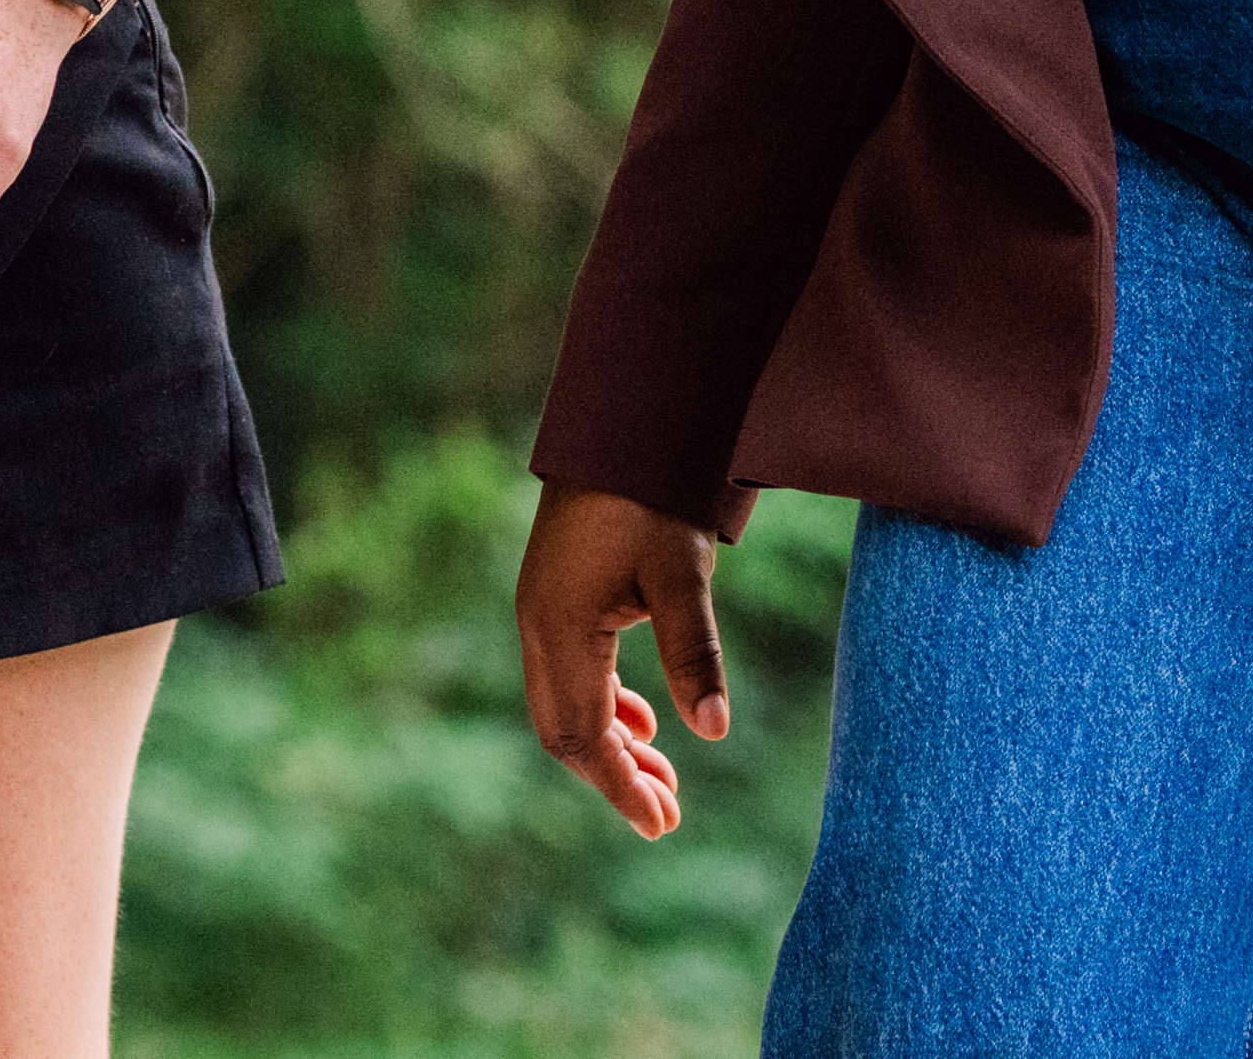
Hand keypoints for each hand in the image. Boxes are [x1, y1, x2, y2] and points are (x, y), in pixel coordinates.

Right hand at [515, 482, 728, 838]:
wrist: (620, 428)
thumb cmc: (652, 496)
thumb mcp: (682, 574)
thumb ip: (694, 652)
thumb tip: (713, 731)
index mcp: (559, 628)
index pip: (582, 735)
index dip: (620, 785)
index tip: (660, 824)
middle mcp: (538, 627)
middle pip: (564, 730)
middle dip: (614, 776)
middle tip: (668, 814)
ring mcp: (541, 611)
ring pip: (566, 704)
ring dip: (613, 744)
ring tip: (664, 777)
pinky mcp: (555, 598)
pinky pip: (571, 674)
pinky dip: (607, 708)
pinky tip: (646, 720)